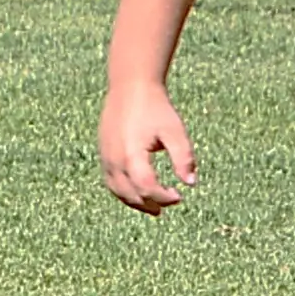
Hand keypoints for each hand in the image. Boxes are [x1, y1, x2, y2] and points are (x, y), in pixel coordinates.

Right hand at [99, 84, 196, 213]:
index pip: (147, 187)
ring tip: (155, 208)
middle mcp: (114, 159)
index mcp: (132, 154)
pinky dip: (124, 192)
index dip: (163, 197)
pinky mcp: (103, 154)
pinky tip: (139, 193)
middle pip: (131, 194)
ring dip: (136, 202)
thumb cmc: (155, 108)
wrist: (131, 88)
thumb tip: (191, 183)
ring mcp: (106, 157)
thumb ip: (183, 158)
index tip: (179, 196)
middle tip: (170, 203)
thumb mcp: (175, 131)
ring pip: (117, 191)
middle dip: (151, 203)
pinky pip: (110, 181)